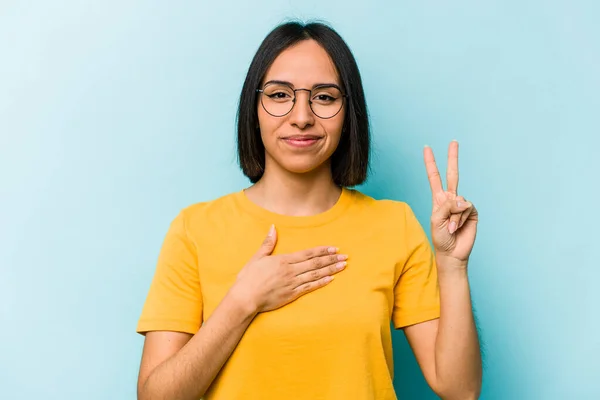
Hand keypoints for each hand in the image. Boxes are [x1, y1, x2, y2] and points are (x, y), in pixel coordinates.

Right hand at [232, 225, 347, 312]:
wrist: (245, 298)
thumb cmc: (248, 278)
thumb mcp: (257, 257)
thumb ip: (268, 243)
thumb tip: (273, 227)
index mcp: (283, 260)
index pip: (308, 254)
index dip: (322, 250)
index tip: (334, 248)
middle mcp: (291, 271)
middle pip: (315, 263)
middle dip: (331, 259)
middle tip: (345, 256)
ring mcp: (292, 284)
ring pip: (315, 275)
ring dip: (330, 270)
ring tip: (342, 266)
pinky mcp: (292, 295)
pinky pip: (310, 288)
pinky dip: (321, 283)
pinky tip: (331, 280)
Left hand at [424, 141, 478, 266]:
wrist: (452, 252)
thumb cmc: (441, 238)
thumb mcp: (437, 220)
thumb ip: (446, 206)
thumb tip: (460, 199)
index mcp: (438, 199)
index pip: (434, 177)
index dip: (430, 163)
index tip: (426, 148)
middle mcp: (450, 198)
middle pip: (453, 174)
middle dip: (453, 157)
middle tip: (454, 141)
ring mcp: (462, 204)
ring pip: (459, 200)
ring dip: (454, 216)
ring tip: (451, 228)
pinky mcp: (472, 211)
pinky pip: (467, 207)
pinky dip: (462, 218)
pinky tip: (459, 227)